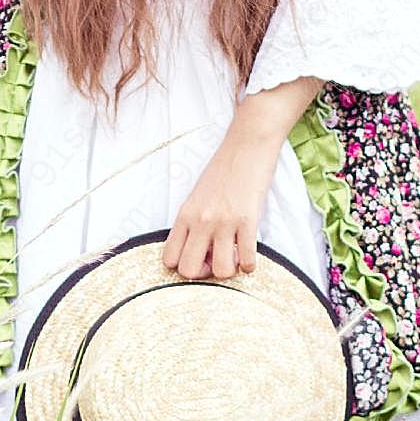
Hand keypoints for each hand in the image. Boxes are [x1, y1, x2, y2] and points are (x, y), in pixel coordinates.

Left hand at [162, 122, 284, 280]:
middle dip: (204, 274)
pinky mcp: (248, 220)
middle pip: (189, 270)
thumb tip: (198, 251)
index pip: (170, 258)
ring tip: (234, 257)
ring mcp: (224, 222)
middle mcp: (201, 221)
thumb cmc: (223, 171)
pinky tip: (250, 256)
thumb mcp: (197, 196)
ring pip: (220, 270)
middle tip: (216, 261)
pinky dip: (249, 265)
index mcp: (185, 215)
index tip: (198, 258)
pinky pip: (246, 260)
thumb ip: (193, 222)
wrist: (246, 146)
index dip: (183, 266)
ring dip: (229, 269)